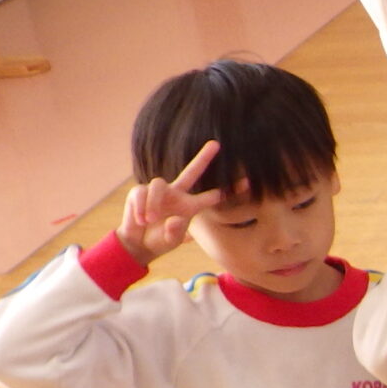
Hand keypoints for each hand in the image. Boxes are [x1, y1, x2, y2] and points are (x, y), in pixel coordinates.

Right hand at [115, 141, 224, 265]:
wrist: (137, 244)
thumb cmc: (159, 241)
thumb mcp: (171, 241)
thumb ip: (176, 233)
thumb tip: (174, 219)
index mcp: (190, 206)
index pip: (213, 196)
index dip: (229, 190)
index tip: (249, 182)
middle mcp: (177, 194)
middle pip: (192, 171)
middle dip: (203, 157)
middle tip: (216, 144)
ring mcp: (159, 191)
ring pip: (158, 184)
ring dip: (154, 204)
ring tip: (149, 220)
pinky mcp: (140, 191)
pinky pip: (141, 193)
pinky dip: (141, 208)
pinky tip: (141, 220)